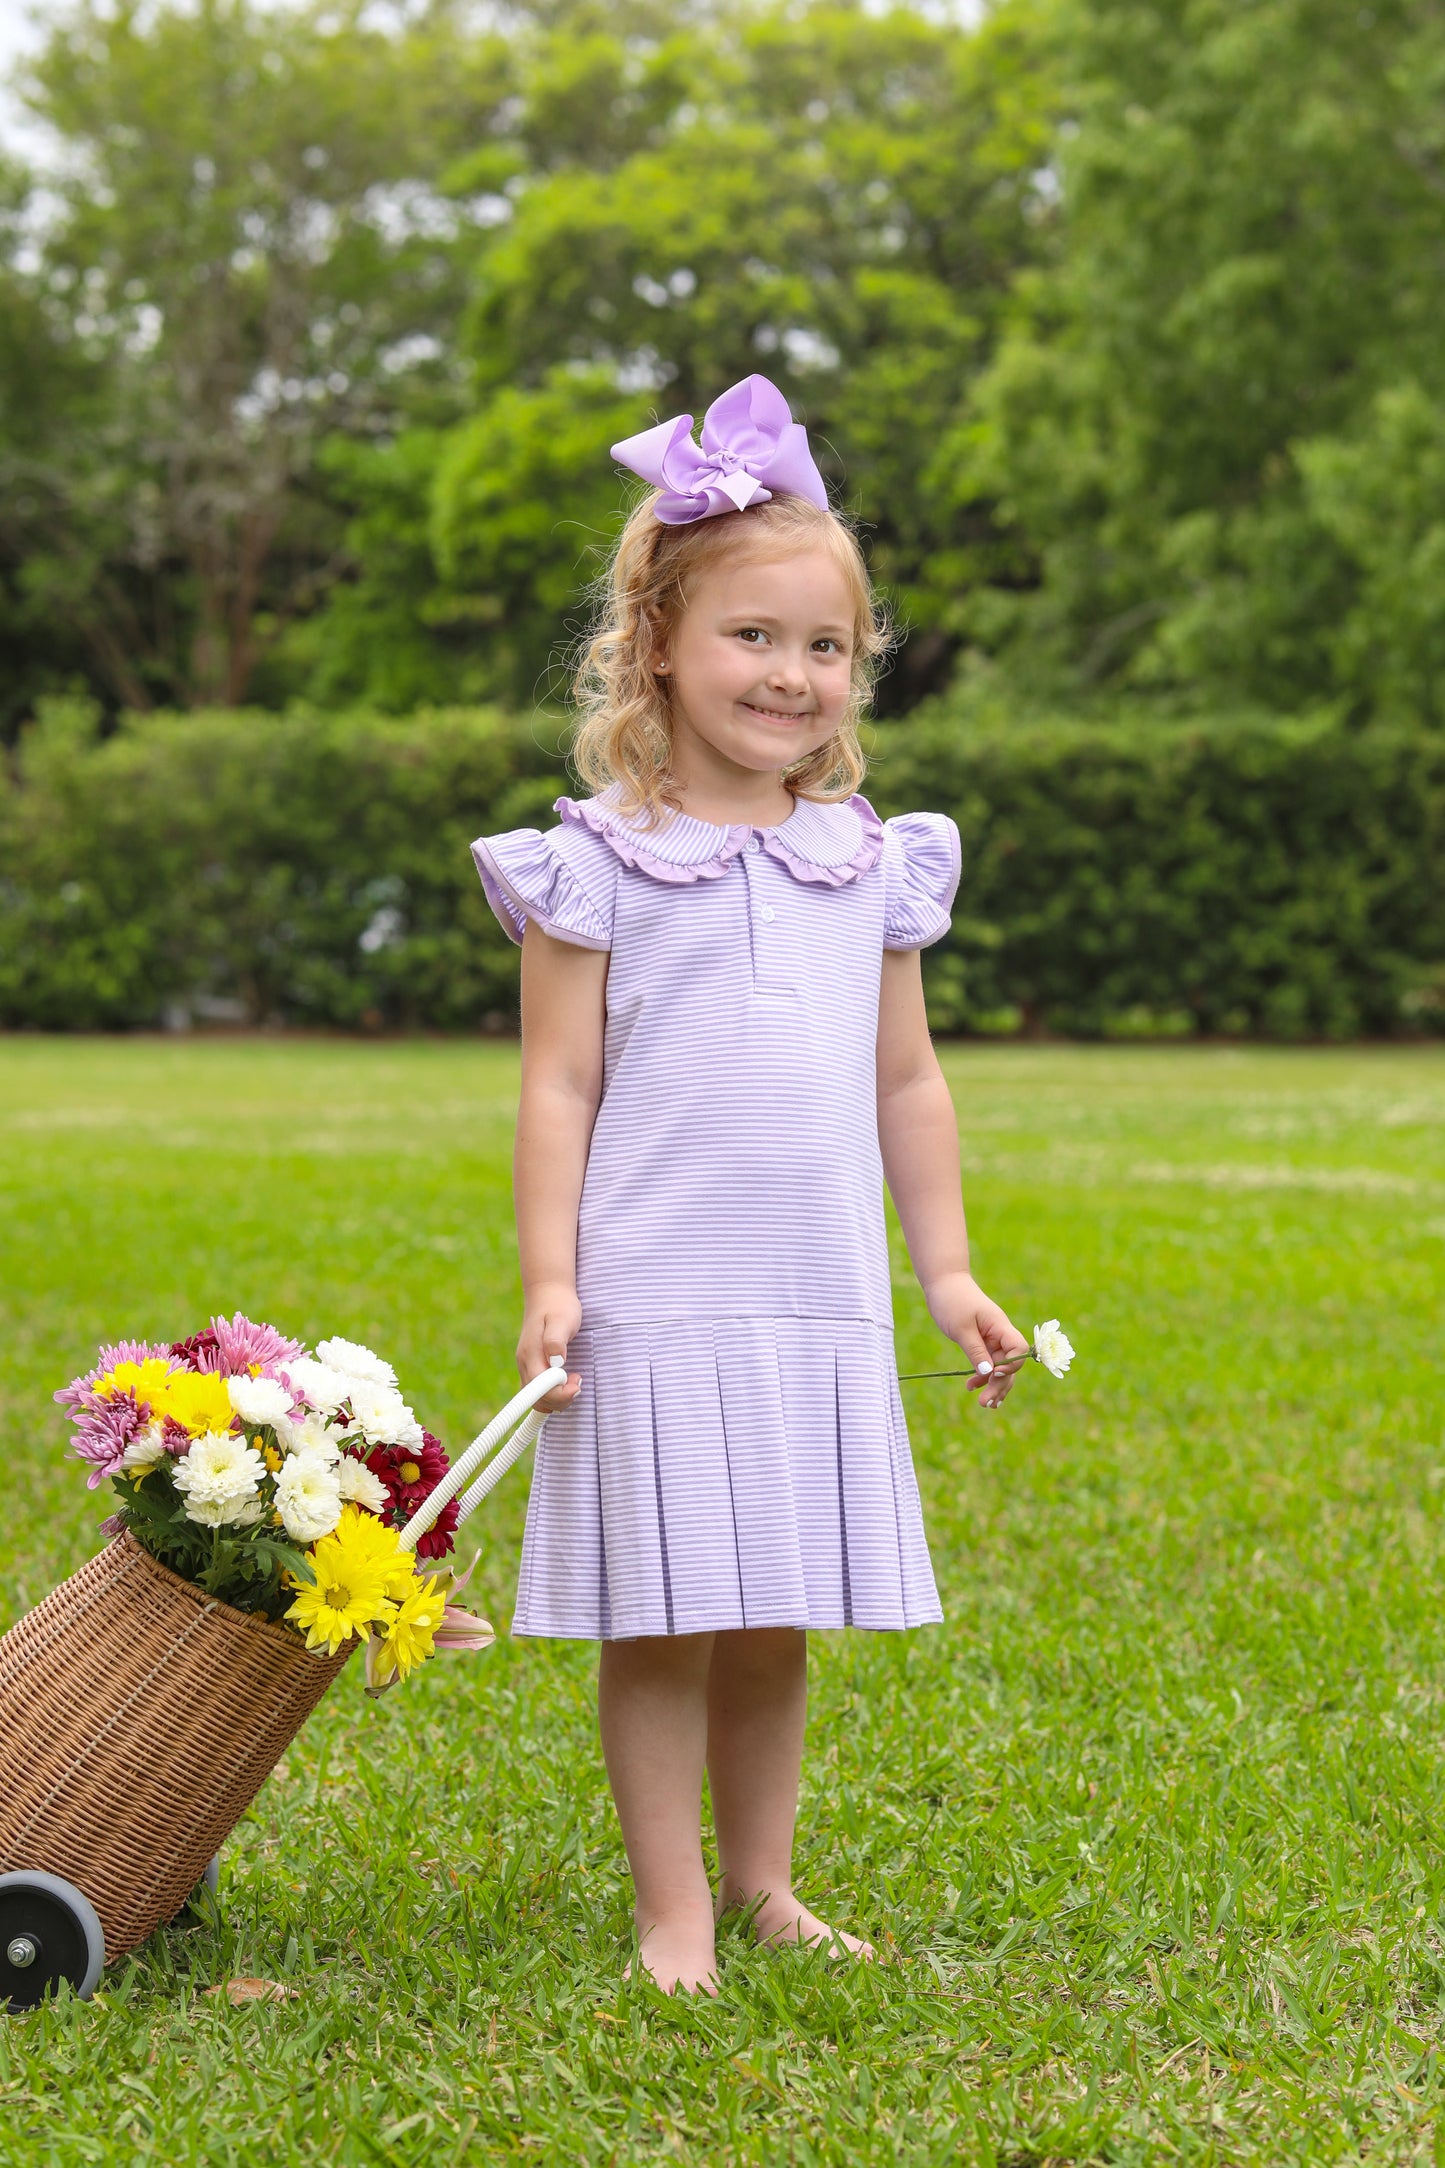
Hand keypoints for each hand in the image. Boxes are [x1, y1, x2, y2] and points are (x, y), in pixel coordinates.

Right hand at [517, 1282, 582, 1411]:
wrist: (548, 1293)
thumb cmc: (558, 1305)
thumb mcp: (562, 1319)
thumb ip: (556, 1340)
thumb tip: (556, 1362)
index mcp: (531, 1355)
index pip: (539, 1390)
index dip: (558, 1395)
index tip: (576, 1382)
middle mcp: (525, 1364)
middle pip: (537, 1399)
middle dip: (561, 1398)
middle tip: (578, 1380)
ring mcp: (528, 1366)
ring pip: (538, 1398)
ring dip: (558, 1397)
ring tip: (575, 1379)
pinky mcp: (534, 1366)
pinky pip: (540, 1391)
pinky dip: (554, 1393)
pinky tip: (567, 1380)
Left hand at [925, 1271, 1030, 1409]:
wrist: (943, 1282)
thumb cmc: (952, 1300)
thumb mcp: (962, 1328)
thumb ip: (976, 1351)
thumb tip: (989, 1374)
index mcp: (1000, 1327)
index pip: (1018, 1350)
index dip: (1011, 1366)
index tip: (994, 1374)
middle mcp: (1000, 1334)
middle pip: (1010, 1365)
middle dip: (999, 1385)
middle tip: (985, 1404)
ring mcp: (991, 1339)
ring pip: (999, 1367)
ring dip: (993, 1385)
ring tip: (984, 1404)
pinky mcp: (981, 1342)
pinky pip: (987, 1363)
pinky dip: (982, 1376)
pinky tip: (972, 1387)